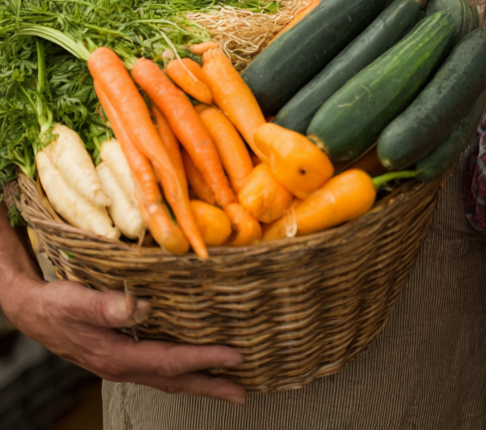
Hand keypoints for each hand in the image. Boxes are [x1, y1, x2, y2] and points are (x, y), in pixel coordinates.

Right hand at [4, 274, 245, 403]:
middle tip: (243, 394)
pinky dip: (182, 371)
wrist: (32, 311)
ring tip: (230, 387)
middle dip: (211, 387)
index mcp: (116, 356)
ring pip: (168, 378)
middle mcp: (123, 366)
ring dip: (200, 382)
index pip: (169, 361)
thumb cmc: (55, 304)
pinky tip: (195, 366)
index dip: (204, 359)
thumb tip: (141, 307)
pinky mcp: (122, 355)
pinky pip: (159, 368)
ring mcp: (122, 364)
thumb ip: (107, 305)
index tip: (235, 356)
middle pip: (174, 381)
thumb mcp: (77, 300)